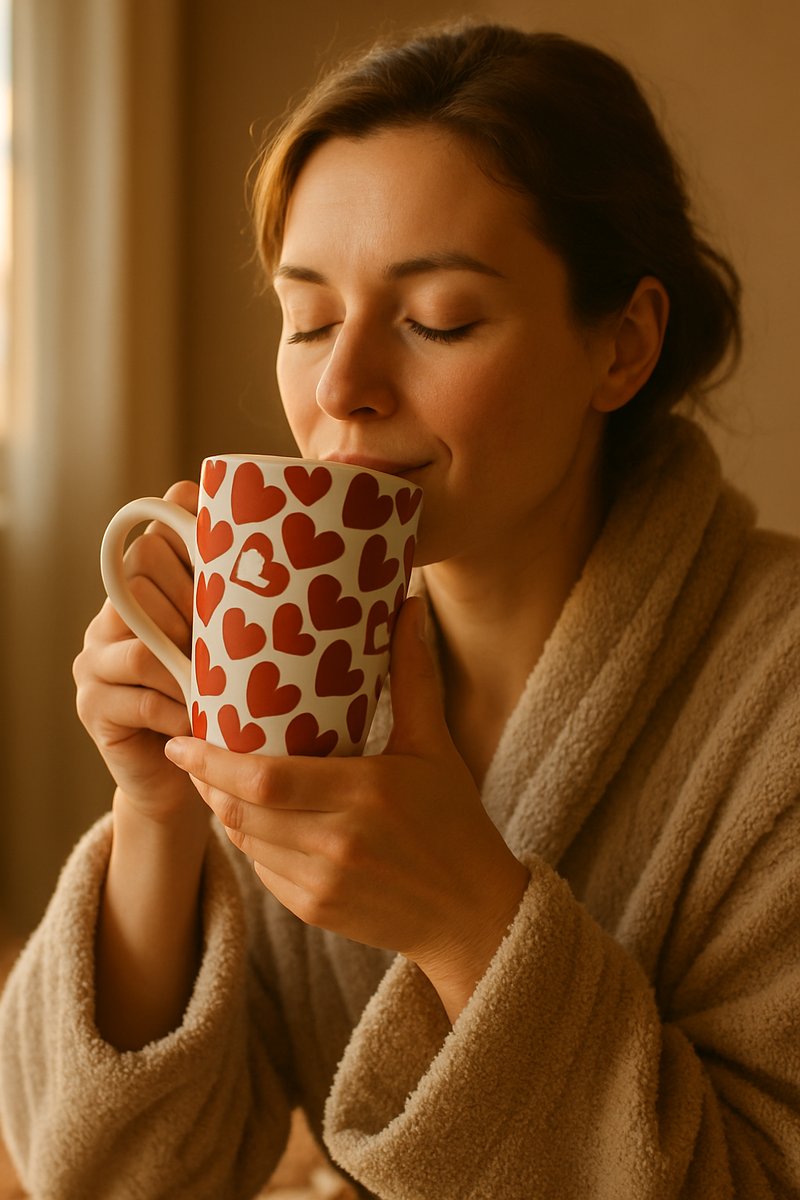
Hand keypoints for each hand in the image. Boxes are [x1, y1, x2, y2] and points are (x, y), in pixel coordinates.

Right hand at [74, 481, 204, 822]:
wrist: (184, 776)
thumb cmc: (218, 701)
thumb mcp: (229, 643)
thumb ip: (233, 600)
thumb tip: (274, 543)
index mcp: (142, 590)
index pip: (153, 540)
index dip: (191, 548)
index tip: (230, 577)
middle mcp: (109, 618)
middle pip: (139, 581)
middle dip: (190, 612)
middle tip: (220, 646)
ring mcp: (94, 661)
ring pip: (140, 648)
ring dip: (186, 670)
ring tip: (212, 690)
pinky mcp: (92, 706)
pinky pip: (141, 700)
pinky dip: (179, 713)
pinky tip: (198, 723)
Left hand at [164, 597, 529, 1019]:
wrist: (472, 913)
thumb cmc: (455, 821)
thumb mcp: (434, 745)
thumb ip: (413, 676)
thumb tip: (410, 605)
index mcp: (364, 793)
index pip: (263, 777)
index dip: (212, 761)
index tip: (184, 740)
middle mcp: (336, 843)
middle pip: (241, 809)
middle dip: (207, 782)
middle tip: (191, 753)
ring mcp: (322, 883)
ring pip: (244, 841)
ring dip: (225, 810)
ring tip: (217, 780)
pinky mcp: (315, 911)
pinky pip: (261, 870)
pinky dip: (251, 842)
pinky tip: (257, 820)